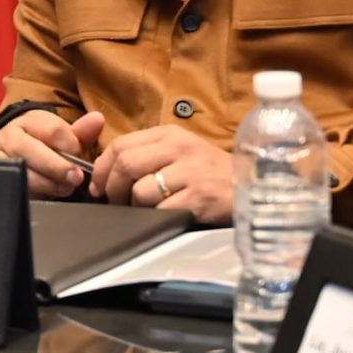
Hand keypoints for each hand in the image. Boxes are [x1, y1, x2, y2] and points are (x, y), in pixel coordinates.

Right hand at [0, 109, 106, 198]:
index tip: (79, 155)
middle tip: (76, 178)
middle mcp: (10, 136)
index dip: (70, 145)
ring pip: (21, 170)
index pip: (52, 130)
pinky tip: (47, 195)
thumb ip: (82, 131)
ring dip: (47, 182)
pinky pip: (14, 185)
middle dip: (57, 166)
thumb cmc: (44, 145)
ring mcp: (0, 157)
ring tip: (65, 189)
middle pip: (31, 149)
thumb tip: (98, 119)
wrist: (14, 155)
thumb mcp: (62, 137)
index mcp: (29, 121)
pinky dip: (33, 192)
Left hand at [92, 124, 233, 221]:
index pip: (120, 145)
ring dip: (134, 206)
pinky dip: (155, 217)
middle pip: (126, 165)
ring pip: (140, 190)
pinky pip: (161, 210)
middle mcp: (179, 149)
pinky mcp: (199, 198)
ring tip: (143, 210)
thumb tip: (107, 172)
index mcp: (170, 134)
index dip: (102, 168)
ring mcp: (190, 173)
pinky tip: (164, 216)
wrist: (253, 187)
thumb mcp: (181, 151)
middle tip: (116, 202)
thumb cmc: (211, 172)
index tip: (99, 186)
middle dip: (113, 189)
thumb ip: (148, 154)